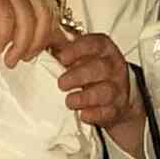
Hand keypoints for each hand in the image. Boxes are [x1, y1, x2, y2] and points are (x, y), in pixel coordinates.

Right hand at [0, 0, 58, 66]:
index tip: (36, 54)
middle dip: (36, 45)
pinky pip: (6, 16)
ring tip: (9, 59)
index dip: (48, 38)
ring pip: (27, 20)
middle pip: (44, 18)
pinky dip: (4, 35)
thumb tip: (35, 40)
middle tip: (22, 59)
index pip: (52, 13)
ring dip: (20, 46)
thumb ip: (19, 13)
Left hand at [51, 28, 144, 144]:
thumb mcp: (85, 57)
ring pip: (105, 92)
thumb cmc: (95, 74)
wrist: (117, 96)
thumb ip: (68, 53)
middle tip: (62, 83)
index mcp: (106, 51)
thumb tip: (42, 48)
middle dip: (78, 76)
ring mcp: (117, 89)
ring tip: (70, 101)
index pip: (96, 43)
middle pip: (100, 68)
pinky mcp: (115, 109)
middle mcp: (114, 68)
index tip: (62, 57)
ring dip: (84, 97)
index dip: (78, 49)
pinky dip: (93, 114)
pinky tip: (83, 114)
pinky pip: (107, 112)